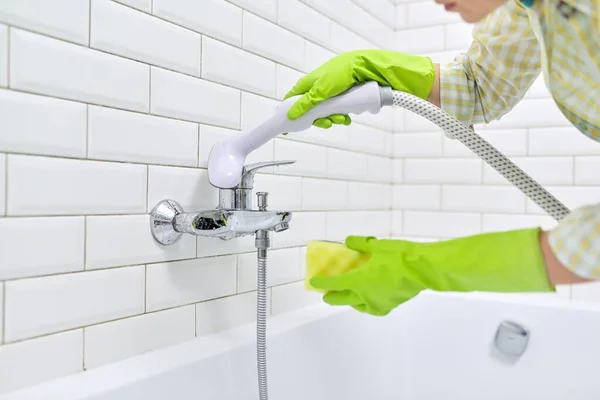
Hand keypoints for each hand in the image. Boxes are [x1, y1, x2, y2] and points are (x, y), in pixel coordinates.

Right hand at [283, 49, 434, 128]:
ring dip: (332, 119)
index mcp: (308, 84)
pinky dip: (342, 116)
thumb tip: (291, 114)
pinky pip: (338, 112)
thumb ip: (305, 104)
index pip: (292, 99)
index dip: (289, 113)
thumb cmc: (343, 72)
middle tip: (327, 123)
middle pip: (311, 112)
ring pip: (326, 114)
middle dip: (319, 120)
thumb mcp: (320, 91)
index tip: (288, 127)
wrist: (367, 68)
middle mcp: (318, 89)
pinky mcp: (343, 98)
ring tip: (341, 118)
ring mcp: (331, 94)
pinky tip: (348, 117)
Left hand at [309, 229, 554, 315]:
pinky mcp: (391, 304)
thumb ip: (361, 244)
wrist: (425, 269)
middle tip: (326, 294)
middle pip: (343, 299)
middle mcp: (366, 295)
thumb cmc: (401, 256)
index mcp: (360, 281)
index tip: (314, 282)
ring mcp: (379, 302)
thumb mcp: (378, 245)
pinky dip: (366, 305)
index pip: (335, 283)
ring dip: (350, 302)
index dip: (323, 282)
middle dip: (332, 296)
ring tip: (348, 297)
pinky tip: (369, 301)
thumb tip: (349, 242)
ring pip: (358, 306)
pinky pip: (373, 308)